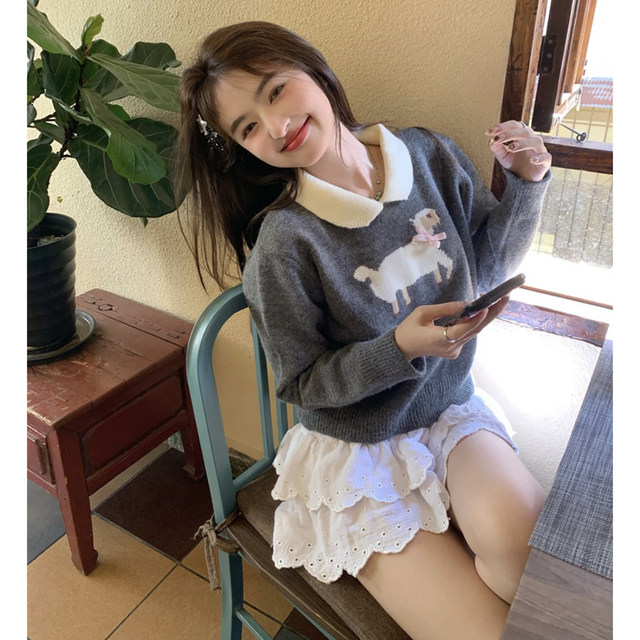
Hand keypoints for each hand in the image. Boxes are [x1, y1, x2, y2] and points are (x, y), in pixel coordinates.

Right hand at [394, 297, 509, 361]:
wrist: (402, 349)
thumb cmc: (409, 329)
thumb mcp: (422, 313)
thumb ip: (444, 309)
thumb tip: (466, 304)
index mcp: (438, 339)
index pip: (462, 329)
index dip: (476, 319)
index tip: (487, 306)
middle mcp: (450, 347)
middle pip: (475, 330)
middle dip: (491, 313)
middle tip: (505, 298)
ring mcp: (454, 350)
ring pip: (474, 332)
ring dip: (485, 316)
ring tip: (499, 300)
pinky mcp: (455, 350)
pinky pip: (467, 334)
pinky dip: (474, 322)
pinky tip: (481, 310)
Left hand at [487, 120, 551, 181]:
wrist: (524, 178)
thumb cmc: (514, 162)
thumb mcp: (503, 156)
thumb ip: (497, 149)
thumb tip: (491, 141)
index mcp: (521, 135)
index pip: (514, 125)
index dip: (502, 126)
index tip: (489, 132)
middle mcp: (531, 139)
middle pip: (525, 131)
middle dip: (510, 134)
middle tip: (498, 139)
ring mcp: (539, 150)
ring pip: (536, 141)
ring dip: (524, 143)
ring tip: (511, 148)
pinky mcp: (545, 162)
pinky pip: (546, 157)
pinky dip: (540, 158)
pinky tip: (532, 160)